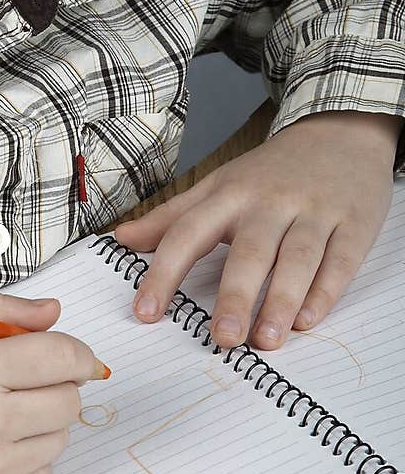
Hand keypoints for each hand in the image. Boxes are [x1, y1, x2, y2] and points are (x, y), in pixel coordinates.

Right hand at [0, 293, 97, 473]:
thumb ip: (1, 315)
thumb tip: (54, 312)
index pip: (60, 356)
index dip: (80, 354)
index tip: (81, 360)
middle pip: (69, 399)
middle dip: (56, 389)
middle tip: (22, 391)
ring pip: (60, 438)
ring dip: (41, 427)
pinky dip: (28, 463)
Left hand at [112, 111, 400, 351]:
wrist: (339, 133)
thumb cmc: (270, 172)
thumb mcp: (217, 185)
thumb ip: (171, 217)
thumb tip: (120, 238)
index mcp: (229, 194)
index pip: (189, 233)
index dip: (164, 273)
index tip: (145, 313)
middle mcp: (270, 203)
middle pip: (250, 251)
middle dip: (235, 296)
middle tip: (221, 338)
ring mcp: (314, 212)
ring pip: (298, 258)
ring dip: (281, 301)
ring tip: (264, 340)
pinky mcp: (353, 224)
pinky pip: (339, 261)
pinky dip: (325, 292)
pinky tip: (308, 321)